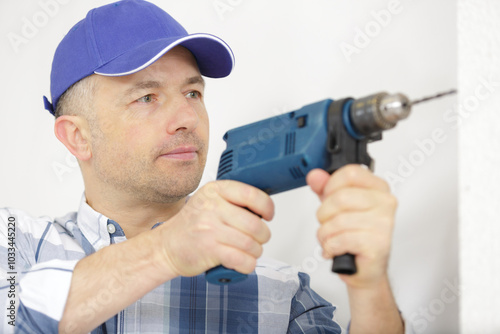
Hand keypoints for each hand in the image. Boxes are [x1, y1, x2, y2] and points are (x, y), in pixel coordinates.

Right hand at [156, 180, 273, 277]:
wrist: (166, 247)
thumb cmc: (191, 225)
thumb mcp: (209, 200)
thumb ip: (233, 200)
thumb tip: (264, 208)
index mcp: (215, 190)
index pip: (251, 194)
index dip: (267, 207)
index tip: (267, 215)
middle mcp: (212, 207)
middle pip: (255, 224)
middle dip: (263, 236)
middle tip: (258, 239)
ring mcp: (210, 229)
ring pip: (251, 244)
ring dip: (256, 252)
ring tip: (249, 251)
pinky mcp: (209, 250)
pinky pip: (242, 259)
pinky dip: (248, 264)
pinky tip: (243, 262)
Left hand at [306, 165, 396, 288]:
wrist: (364, 269)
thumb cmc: (353, 236)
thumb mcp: (336, 207)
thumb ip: (325, 189)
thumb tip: (315, 176)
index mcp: (378, 189)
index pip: (350, 173)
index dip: (331, 186)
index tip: (328, 197)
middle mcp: (385, 204)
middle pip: (341, 197)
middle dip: (324, 214)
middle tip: (328, 224)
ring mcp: (383, 224)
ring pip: (338, 220)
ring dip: (325, 234)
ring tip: (331, 240)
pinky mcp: (378, 245)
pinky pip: (341, 239)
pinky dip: (330, 247)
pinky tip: (336, 250)